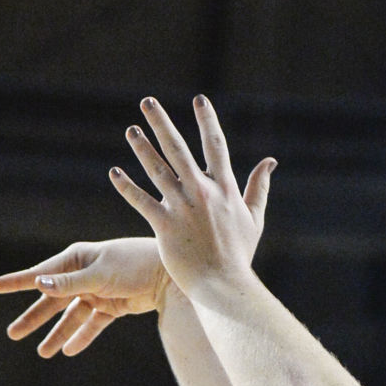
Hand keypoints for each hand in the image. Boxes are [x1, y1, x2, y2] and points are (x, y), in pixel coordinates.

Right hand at [0, 237, 167, 357]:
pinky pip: (92, 325)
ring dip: (58, 334)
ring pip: (71, 317)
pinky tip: (69, 352)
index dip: (16, 282)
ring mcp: (97, 292)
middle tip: (13, 334)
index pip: (39, 275)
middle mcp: (83, 275)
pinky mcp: (112, 306)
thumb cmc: (133, 264)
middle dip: (34, 318)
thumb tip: (38, 284)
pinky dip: (82, 338)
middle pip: (53, 301)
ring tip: (42, 353)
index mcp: (75, 260)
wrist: (169, 274)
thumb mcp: (99, 274)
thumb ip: (69, 284)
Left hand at [106, 95, 273, 297]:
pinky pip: (141, 201)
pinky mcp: (165, 226)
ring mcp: (182, 208)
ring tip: (130, 129)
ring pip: (158, 170)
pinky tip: (114, 172)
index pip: (215, 146)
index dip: (208, 121)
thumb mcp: (254, 219)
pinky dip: (127, 187)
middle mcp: (202, 193)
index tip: (199, 99)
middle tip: (148, 102)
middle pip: (179, 149)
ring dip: (142, 147)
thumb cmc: (239, 256)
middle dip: (162, 123)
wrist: (223, 286)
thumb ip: (260, 188)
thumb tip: (271, 161)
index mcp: (225, 189)